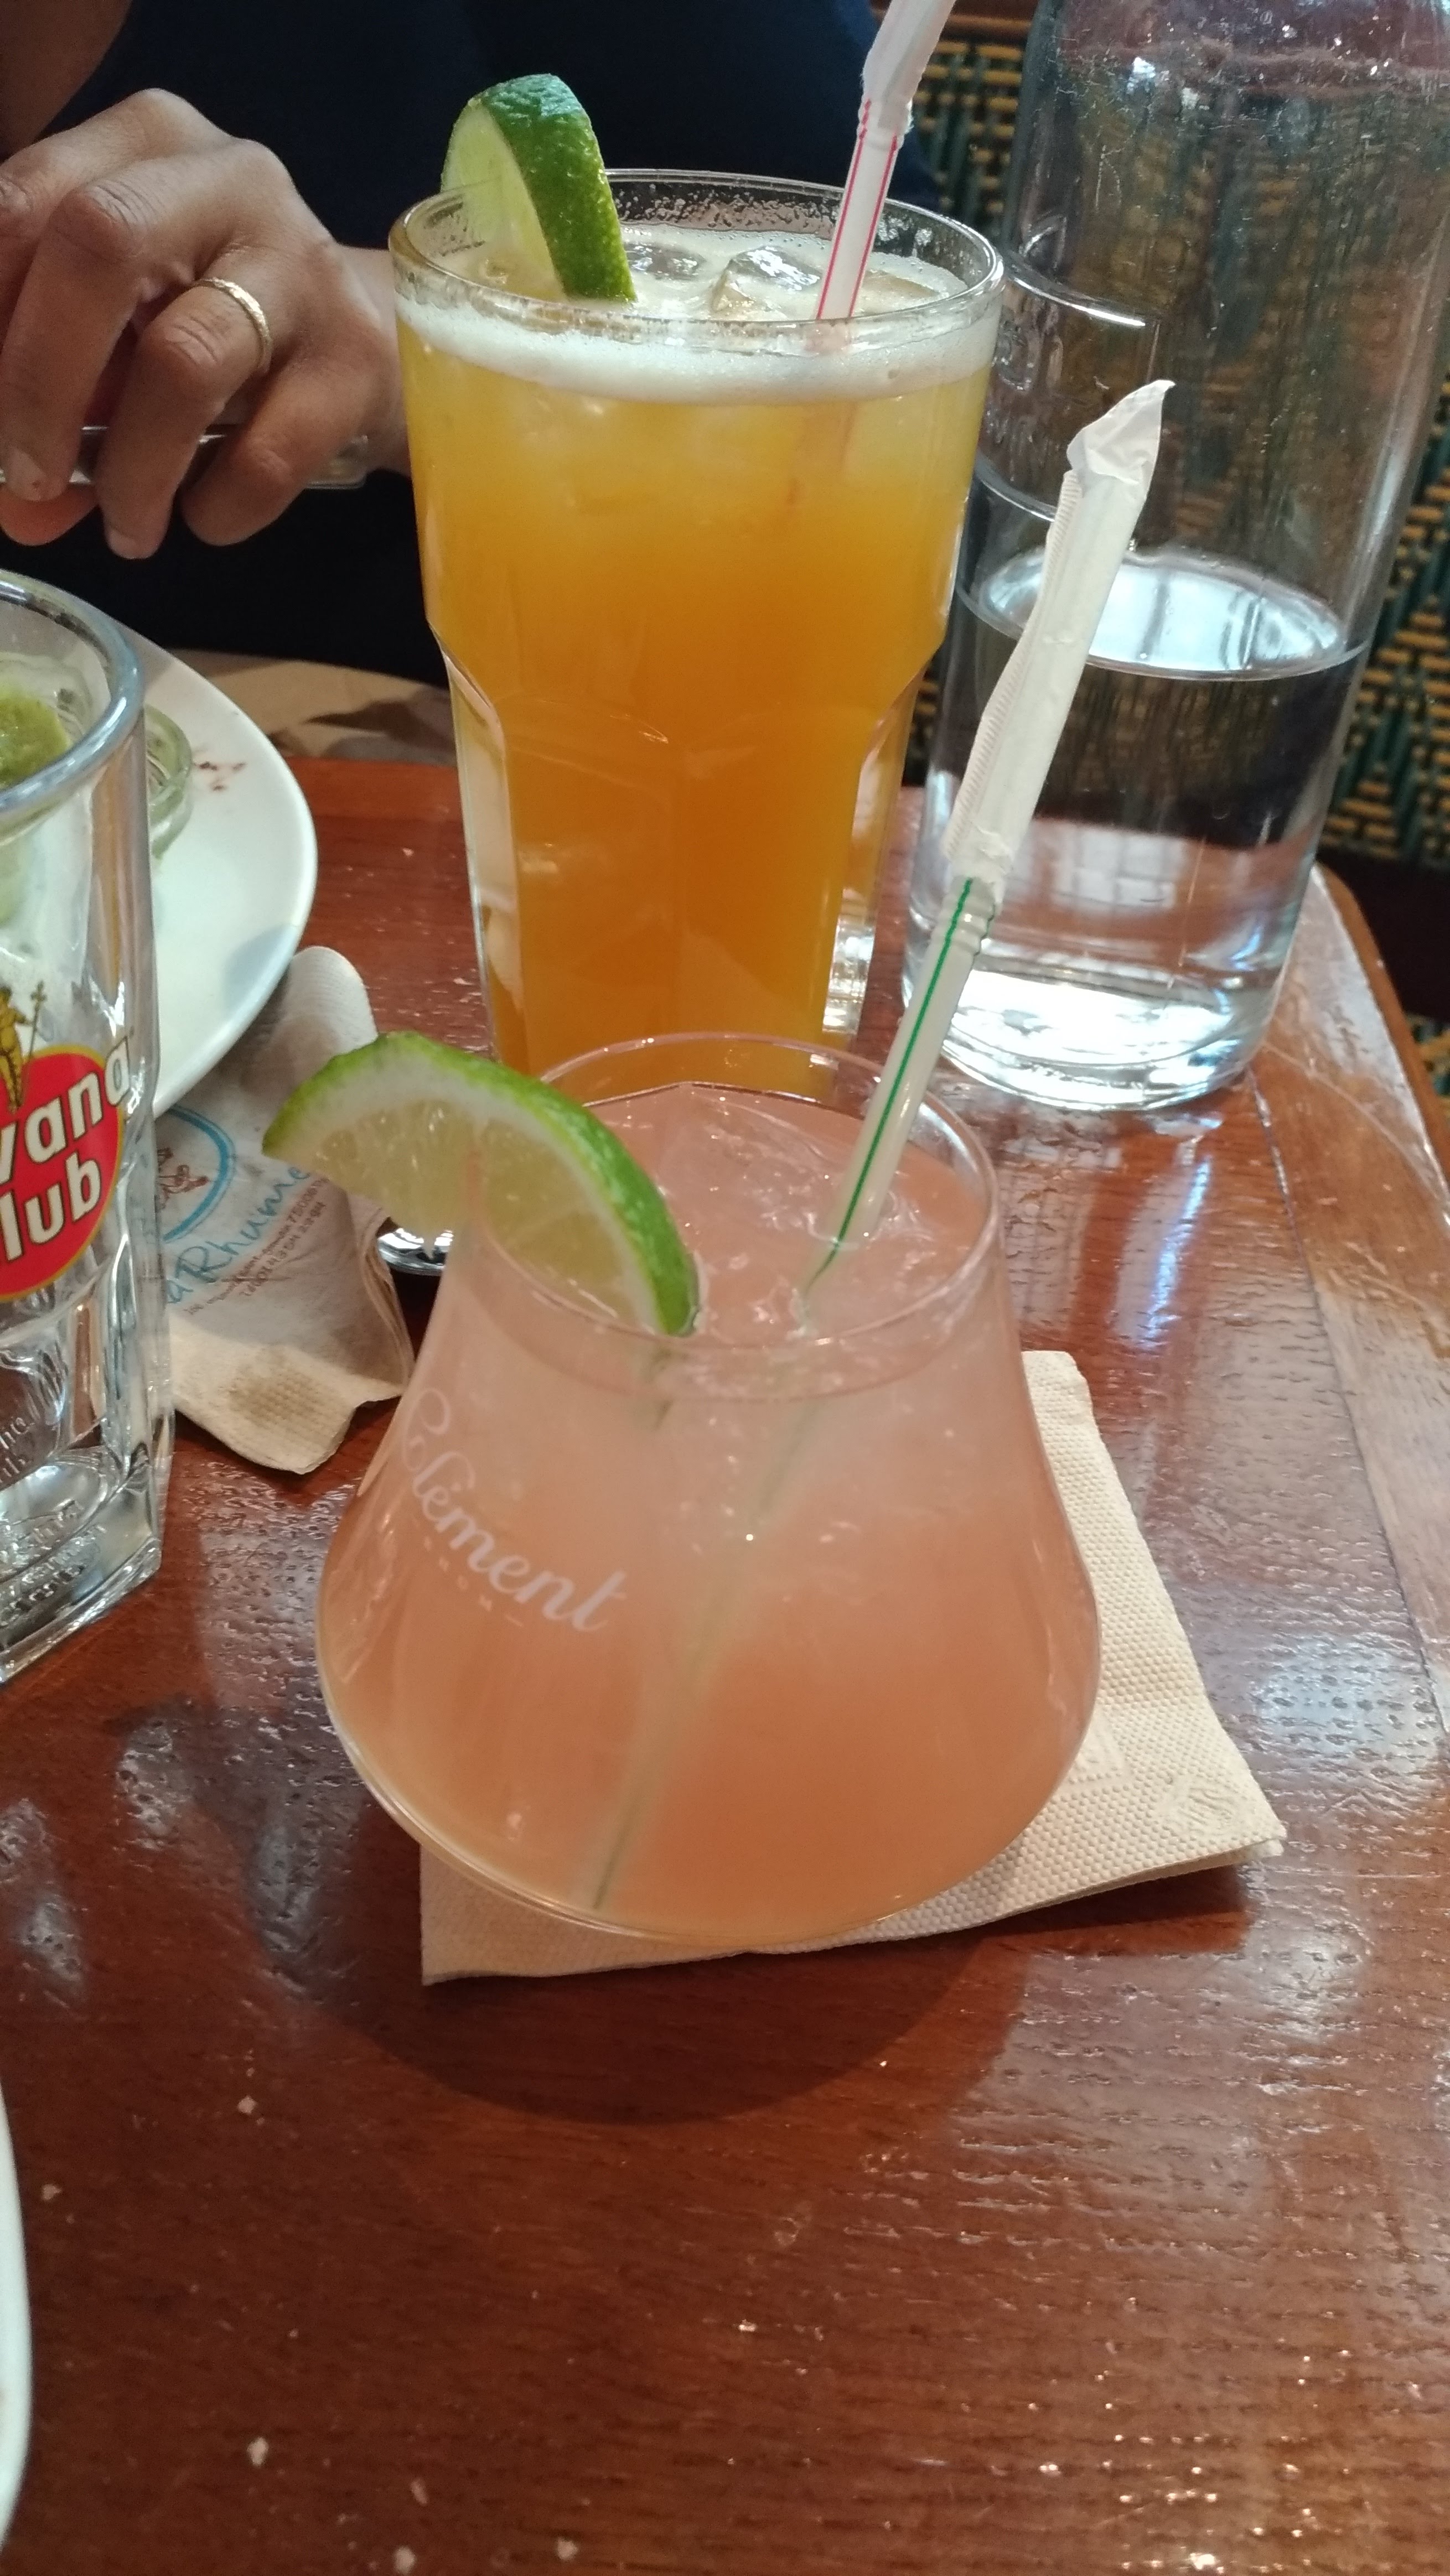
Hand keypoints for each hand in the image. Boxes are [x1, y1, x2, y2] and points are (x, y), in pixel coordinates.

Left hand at [0, 87, 407, 557]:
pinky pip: (268, 451)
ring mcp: (301, 265)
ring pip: (185, 360)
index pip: (24, 204)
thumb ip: (51, 394)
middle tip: (27, 477)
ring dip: (132, 469)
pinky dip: (219, 504)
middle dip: (39, 379)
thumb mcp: (123, 329)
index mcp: (142, 146)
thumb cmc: (221, 322)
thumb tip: (13, 510)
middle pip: (100, 245)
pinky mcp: (356, 358)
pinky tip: (206, 516)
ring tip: (126, 528)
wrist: (384, 343)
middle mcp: (225, 180)